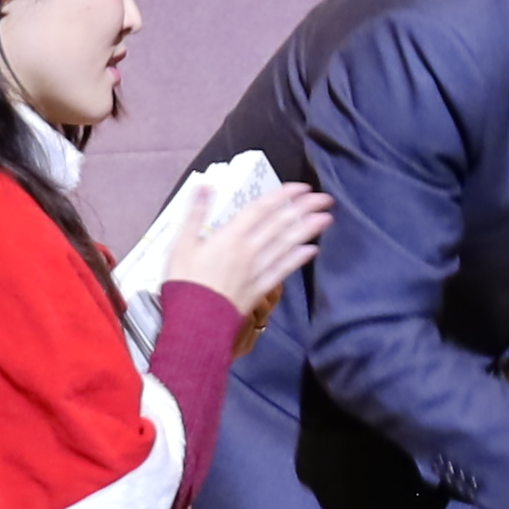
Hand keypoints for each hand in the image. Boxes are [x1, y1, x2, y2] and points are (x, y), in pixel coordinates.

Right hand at [162, 179, 331, 323]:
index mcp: (230, 236)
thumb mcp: (182, 244)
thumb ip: (195, 214)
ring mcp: (258, 269)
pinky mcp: (260, 288)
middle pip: (280, 224)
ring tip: (326, 219)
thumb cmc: (185, 283)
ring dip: (307, 230)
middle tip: (324, 198)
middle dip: (303, 209)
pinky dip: (298, 259)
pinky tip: (311, 250)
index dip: (282, 196)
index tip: (301, 187)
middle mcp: (249, 249)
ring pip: (287, 245)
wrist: (195, 321)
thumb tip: (203, 186)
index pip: (261, 209)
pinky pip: (283, 270)